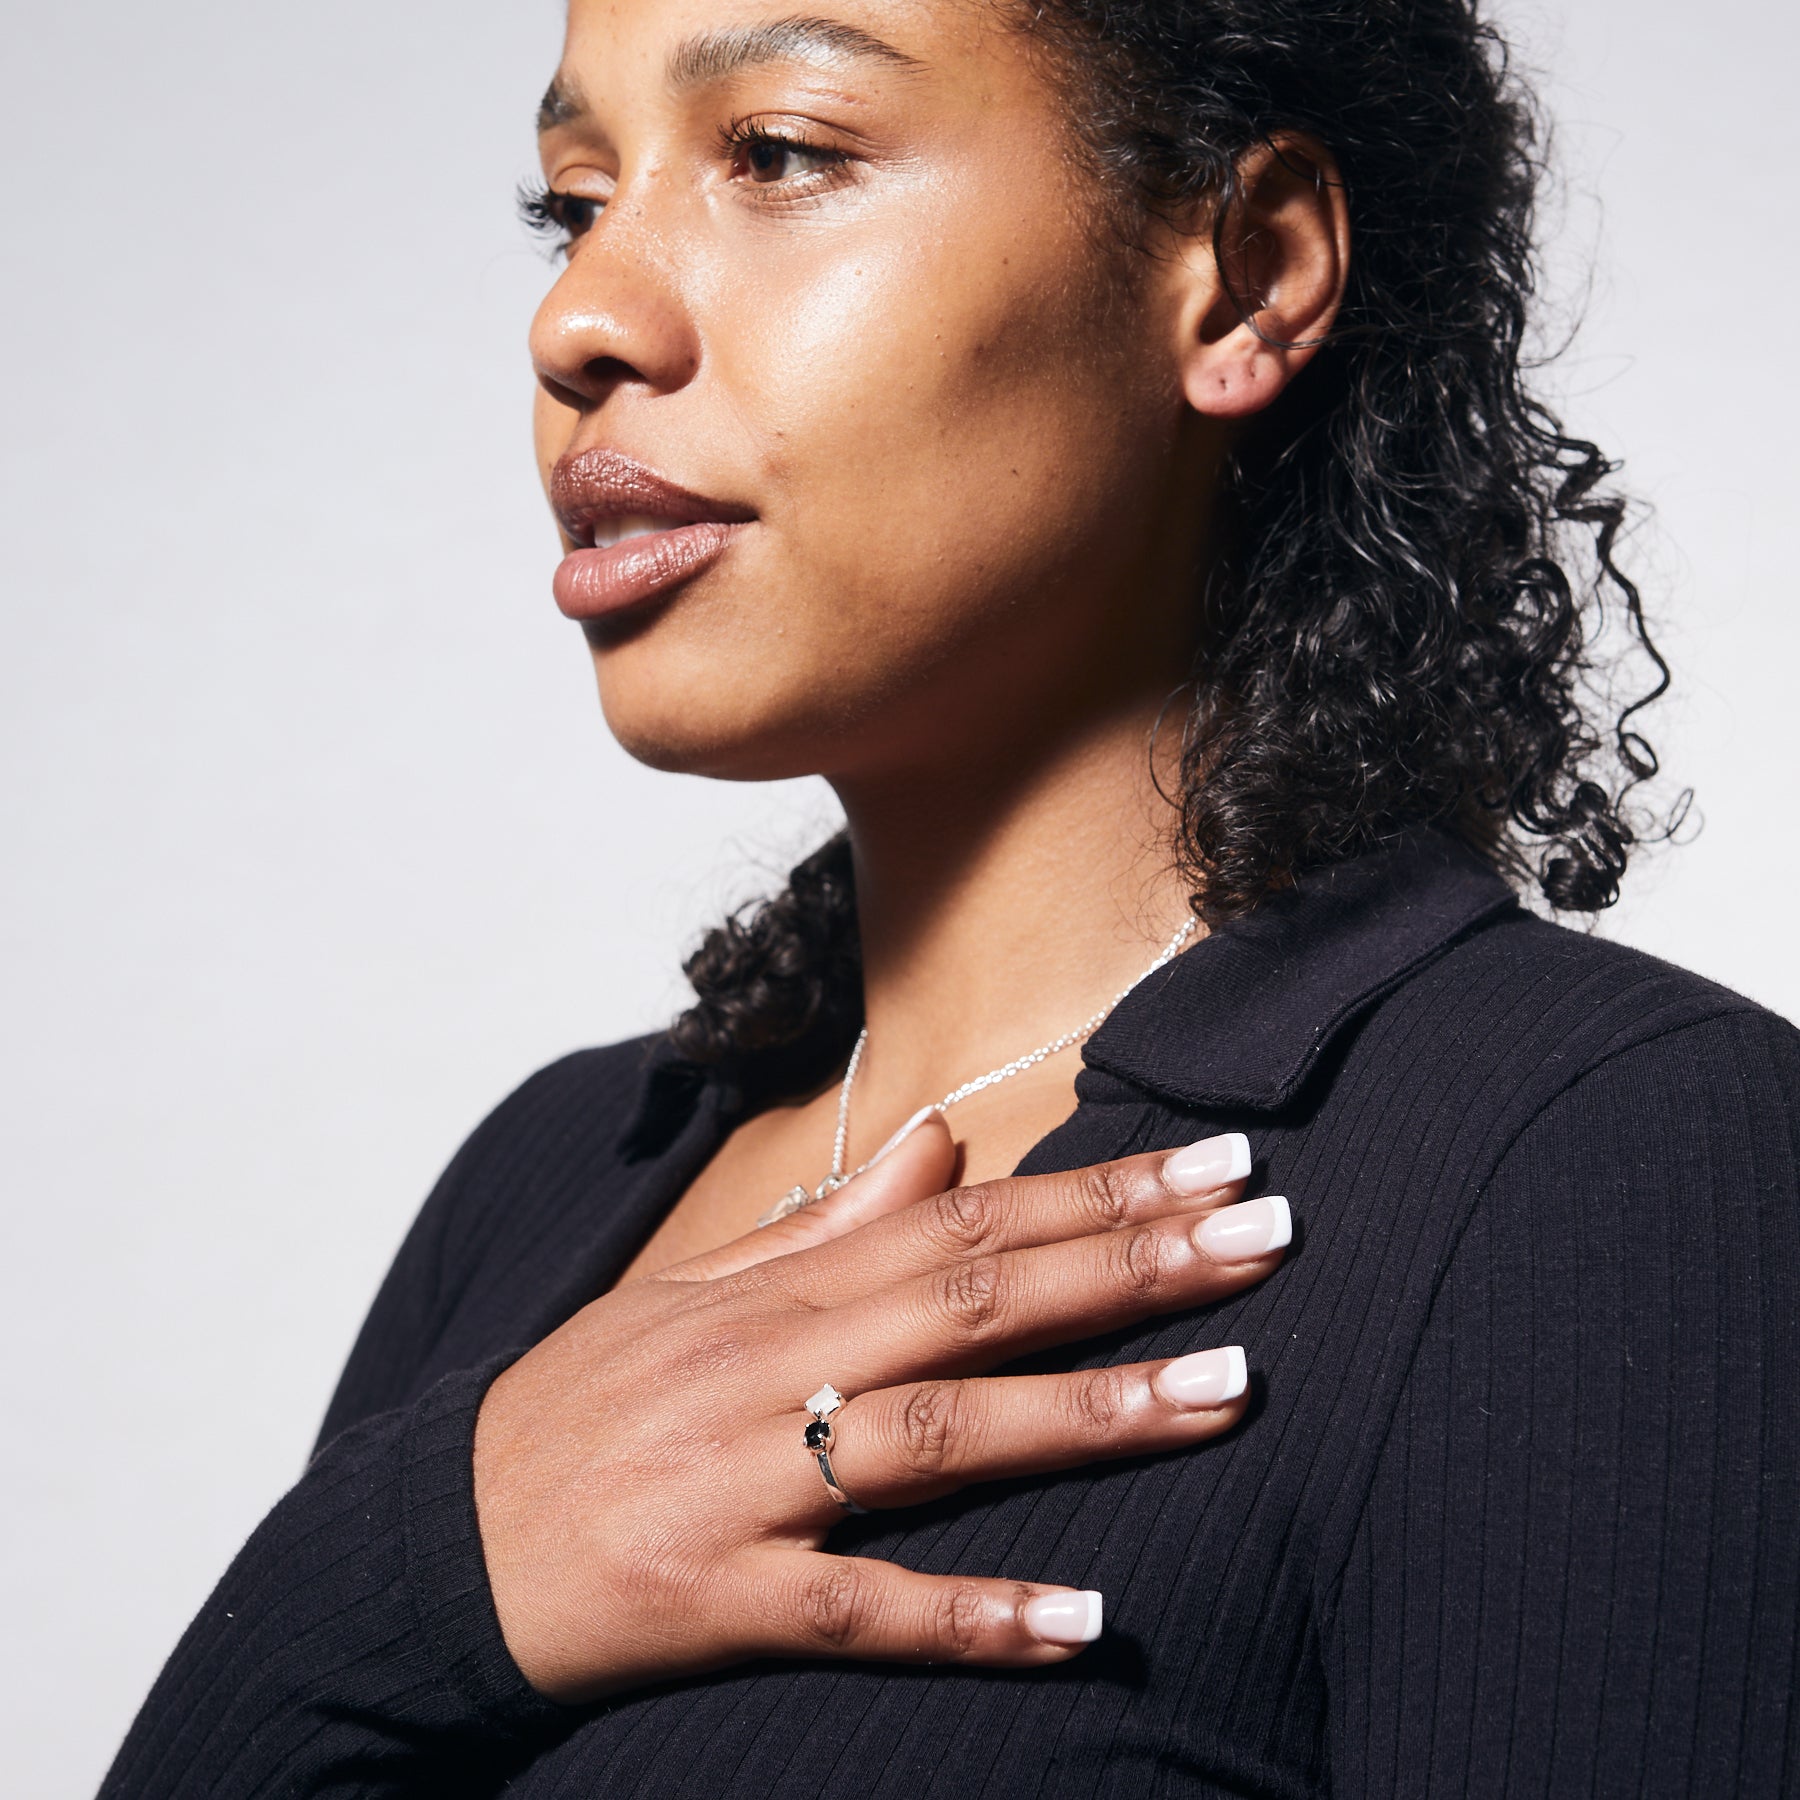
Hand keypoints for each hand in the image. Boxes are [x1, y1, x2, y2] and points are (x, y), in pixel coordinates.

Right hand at [472, 1117, 1290, 1701]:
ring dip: (1089, 1417)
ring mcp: (748, 1485)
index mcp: (777, 1289)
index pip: (966, 1221)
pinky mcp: (718, 1600)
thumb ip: (828, 1217)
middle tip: (1268, 1236)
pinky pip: (860, 1610)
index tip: (1215, 1166)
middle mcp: (773, 1368)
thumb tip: (942, 1136)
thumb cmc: (587, 1404)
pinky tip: (1083, 1620)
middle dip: (1131, 1266)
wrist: (435, 1542)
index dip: (1098, 1192)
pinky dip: (971, 1615)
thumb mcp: (696, 1288)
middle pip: (976, 1303)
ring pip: (939, 1438)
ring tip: (1229, 1395)